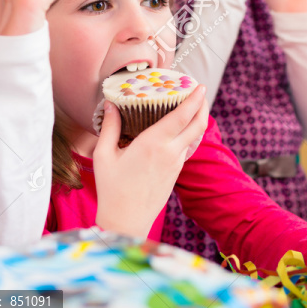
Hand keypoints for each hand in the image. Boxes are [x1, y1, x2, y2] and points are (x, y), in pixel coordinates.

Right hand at [94, 86, 208, 237]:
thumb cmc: (111, 189)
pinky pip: (187, 148)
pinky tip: (182, 129)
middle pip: (197, 124)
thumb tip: (110, 105)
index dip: (194, 99)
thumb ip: (110, 127)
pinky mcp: (176, 173)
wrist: (126, 222)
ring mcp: (176, 164)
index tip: (199, 86)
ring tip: (193, 106)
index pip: (181, 116)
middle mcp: (169, 153)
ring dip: (197, 119)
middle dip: (203, 105)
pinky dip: (189, 134)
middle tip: (200, 92)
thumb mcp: (104, 155)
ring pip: (194, 137)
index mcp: (153, 144)